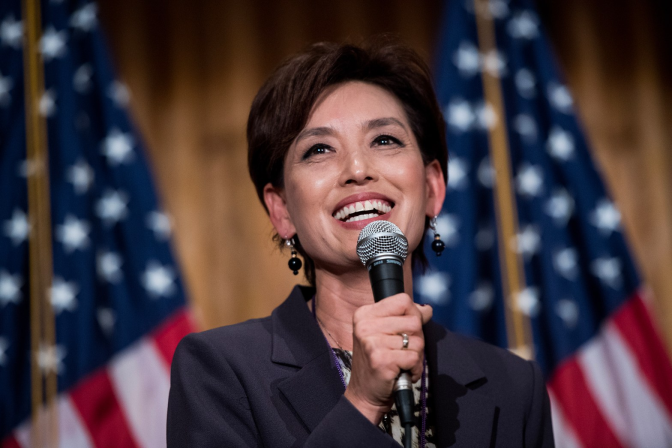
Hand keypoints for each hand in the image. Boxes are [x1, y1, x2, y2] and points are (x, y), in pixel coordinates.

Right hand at [343, 293, 431, 424]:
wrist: (365, 394)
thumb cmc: (378, 362)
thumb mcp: (385, 333)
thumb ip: (404, 318)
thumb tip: (426, 309)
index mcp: (365, 314)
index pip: (403, 300)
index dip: (413, 314)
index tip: (407, 330)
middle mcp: (365, 325)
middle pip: (413, 321)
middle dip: (417, 338)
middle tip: (403, 351)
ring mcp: (371, 342)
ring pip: (417, 340)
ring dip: (416, 355)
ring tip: (401, 362)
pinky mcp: (381, 359)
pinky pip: (414, 357)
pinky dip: (414, 368)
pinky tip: (403, 372)